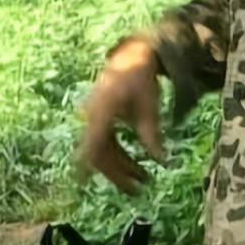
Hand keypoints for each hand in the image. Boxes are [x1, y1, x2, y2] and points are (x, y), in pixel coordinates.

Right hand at [76, 37, 165, 193]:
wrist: (133, 54)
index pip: (93, 145)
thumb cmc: (141, 78)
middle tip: (138, 189)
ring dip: (121, 165)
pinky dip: (120, 154)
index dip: (87, 166)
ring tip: (143, 179)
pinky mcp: (101, 117)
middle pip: (99, 152)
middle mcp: (93, 115)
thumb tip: (161, 161)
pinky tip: (134, 165)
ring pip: (104, 149)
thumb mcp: (149, 106)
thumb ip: (151, 134)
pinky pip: (107, 141)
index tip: (84, 185)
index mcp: (102, 111)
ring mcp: (96, 117)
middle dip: (117, 173)